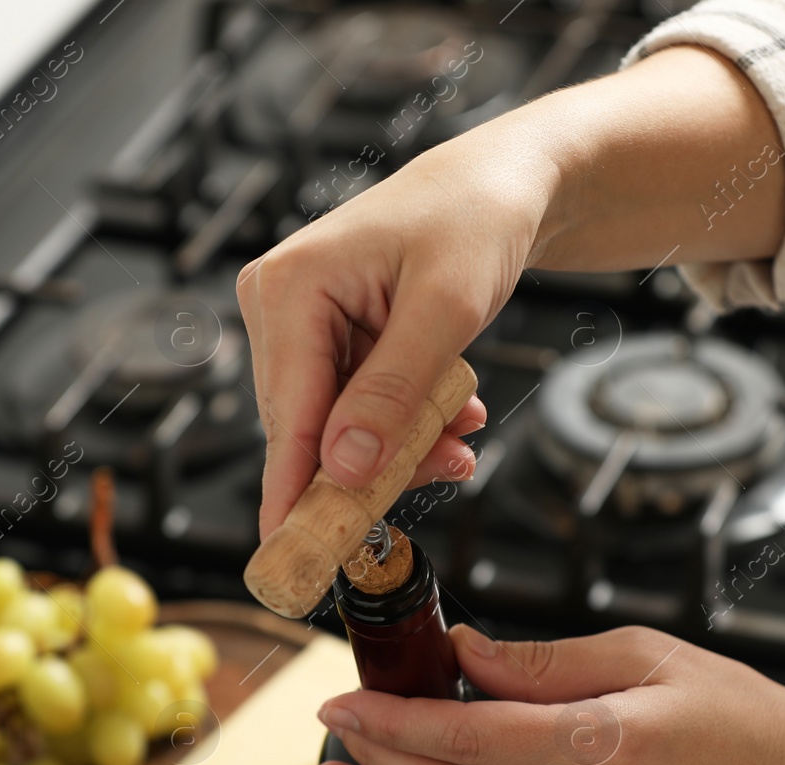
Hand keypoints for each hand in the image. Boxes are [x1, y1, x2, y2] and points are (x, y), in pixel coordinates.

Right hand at [237, 46, 784, 536]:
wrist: (506, 184)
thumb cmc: (477, 220)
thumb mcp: (446, 309)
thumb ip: (393, 392)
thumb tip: (343, 471)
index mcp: (289, 287)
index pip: (289, 415)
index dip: (298, 493)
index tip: (296, 561)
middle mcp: (279, 304)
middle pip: (312, 428)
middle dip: (379, 462)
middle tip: (450, 468)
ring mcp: (301, 323)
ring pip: (340, 427)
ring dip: (404, 443)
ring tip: (465, 432)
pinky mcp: (328, 337)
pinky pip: (358, 408)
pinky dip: (408, 421)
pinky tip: (454, 416)